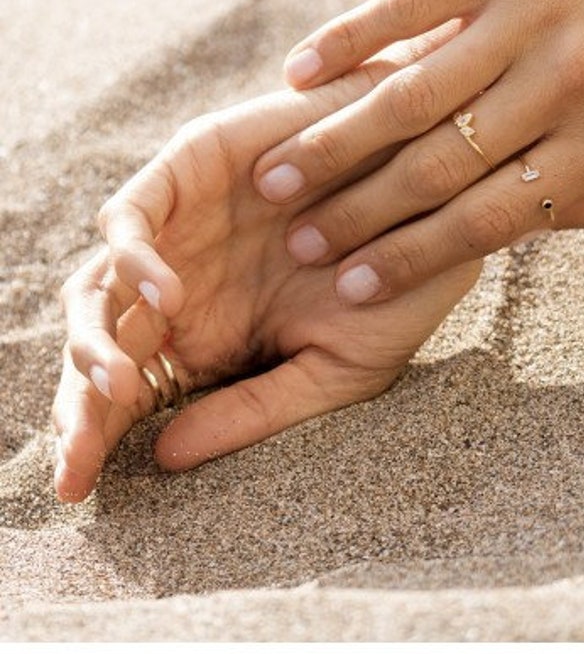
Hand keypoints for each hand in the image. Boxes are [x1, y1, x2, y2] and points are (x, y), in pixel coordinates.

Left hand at [53, 37, 480, 502]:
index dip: (93, 434)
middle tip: (79, 459)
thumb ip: (256, 410)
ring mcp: (180, 227)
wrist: (433, 197)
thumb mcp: (333, 369)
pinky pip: (134, 215)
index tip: (82, 486)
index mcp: (206, 337)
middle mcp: (180, 285)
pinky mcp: (189, 167)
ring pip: (98, 286)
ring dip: (93, 339)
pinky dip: (136, 257)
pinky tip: (169, 299)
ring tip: (117, 385)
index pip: (126, 390)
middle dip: (79, 404)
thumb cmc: (393, 287)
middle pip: (98, 345)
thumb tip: (164, 456)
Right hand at [252, 0, 583, 303]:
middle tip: (300, 247)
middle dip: (360, 216)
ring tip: (276, 179)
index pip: (489, 220)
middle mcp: (565, 85)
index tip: (356, 286)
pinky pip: (408, 4)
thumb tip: (524, 231)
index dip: (413, 258)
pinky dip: (349, 40)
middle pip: (437, 169)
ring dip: (335, 143)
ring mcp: (530, 14)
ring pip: (410, 97)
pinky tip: (298, 74)